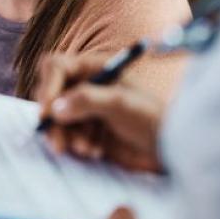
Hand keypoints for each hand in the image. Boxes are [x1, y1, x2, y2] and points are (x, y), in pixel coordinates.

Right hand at [36, 53, 163, 171]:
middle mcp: (83, 83)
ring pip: (55, 117)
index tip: (47, 112)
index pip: (56, 67)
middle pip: (50, 93)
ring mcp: (82, 106)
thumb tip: (54, 109)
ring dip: (66, 135)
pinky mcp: (84, 128)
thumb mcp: (121, 104)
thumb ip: (87, 101)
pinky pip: (66, 134)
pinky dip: (75, 144)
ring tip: (87, 149)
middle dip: (54, 119)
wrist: (172, 149)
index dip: (48, 86)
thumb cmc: (151, 118)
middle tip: (58, 143)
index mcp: (92, 67)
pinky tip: (95, 151)